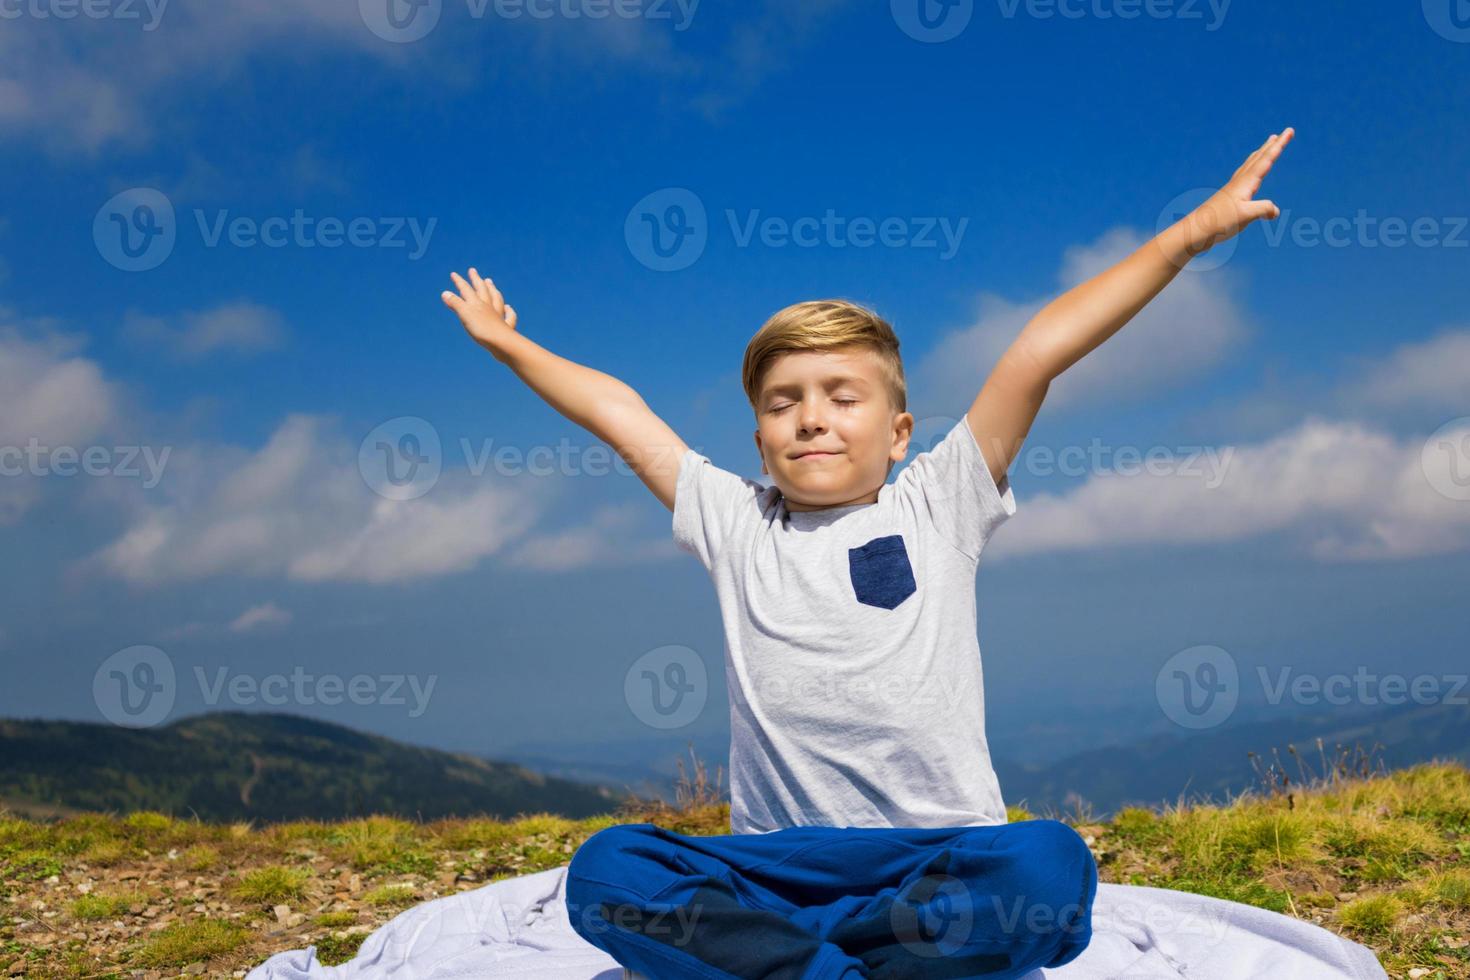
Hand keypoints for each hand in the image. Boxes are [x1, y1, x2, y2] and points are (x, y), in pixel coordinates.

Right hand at [442, 267, 518, 356]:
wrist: (502, 343)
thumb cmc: (483, 329)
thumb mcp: (465, 315)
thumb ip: (455, 303)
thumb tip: (445, 293)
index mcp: (477, 304)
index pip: (467, 290)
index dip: (459, 282)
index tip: (453, 274)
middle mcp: (489, 307)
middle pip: (483, 290)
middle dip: (476, 280)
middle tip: (472, 271)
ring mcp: (499, 316)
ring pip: (496, 299)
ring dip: (492, 290)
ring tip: (490, 282)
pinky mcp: (506, 328)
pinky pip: (509, 316)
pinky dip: (509, 311)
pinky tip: (509, 308)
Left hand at [1184, 127, 1294, 255]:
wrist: (1194, 231)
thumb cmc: (1219, 223)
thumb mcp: (1245, 216)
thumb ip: (1263, 209)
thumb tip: (1275, 211)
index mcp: (1245, 183)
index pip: (1267, 159)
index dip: (1279, 145)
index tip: (1289, 130)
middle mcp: (1239, 182)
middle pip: (1259, 158)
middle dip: (1272, 146)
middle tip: (1283, 133)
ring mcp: (1232, 189)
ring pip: (1250, 165)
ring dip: (1261, 154)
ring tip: (1267, 146)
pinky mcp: (1227, 197)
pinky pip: (1242, 176)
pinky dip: (1250, 169)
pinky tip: (1248, 177)